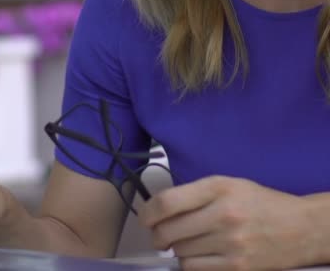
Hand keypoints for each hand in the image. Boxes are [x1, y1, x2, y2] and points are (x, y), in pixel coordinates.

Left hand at [140, 176, 315, 270]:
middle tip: (160, 235)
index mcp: (218, 188)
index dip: (147, 213)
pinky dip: (189, 264)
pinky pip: (194, 269)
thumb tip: (158, 209)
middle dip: (157, 235)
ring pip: (179, 252)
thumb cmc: (260, 202)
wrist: (302, 227)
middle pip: (168, 231)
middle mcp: (224, 214)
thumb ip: (194, 194)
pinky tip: (197, 255)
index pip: (167, 202)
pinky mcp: (237, 266)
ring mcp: (231, 243)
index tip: (145, 218)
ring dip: (176, 249)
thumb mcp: (227, 185)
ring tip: (186, 243)